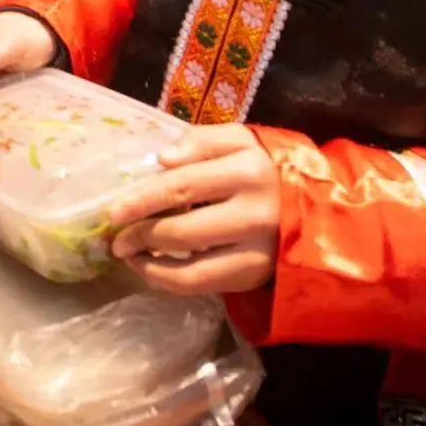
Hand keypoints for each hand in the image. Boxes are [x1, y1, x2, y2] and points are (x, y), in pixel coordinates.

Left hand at [108, 124, 280, 295]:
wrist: (311, 207)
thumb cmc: (262, 168)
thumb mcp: (239, 140)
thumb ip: (201, 141)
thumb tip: (162, 159)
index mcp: (247, 169)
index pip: (182, 184)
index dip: (143, 198)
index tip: (114, 210)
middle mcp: (253, 211)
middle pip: (182, 228)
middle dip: (140, 234)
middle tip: (115, 238)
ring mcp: (255, 249)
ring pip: (189, 265)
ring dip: (149, 262)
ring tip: (127, 255)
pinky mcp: (253, 275)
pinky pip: (202, 284)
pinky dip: (168, 280)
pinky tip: (151, 269)